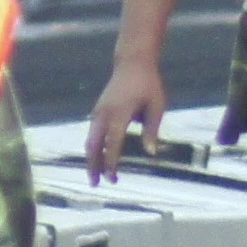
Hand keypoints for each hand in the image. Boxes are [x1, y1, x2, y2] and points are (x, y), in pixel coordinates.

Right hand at [86, 57, 169, 179]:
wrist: (132, 62)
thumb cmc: (148, 84)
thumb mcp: (156, 106)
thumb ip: (152, 130)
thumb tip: (151, 153)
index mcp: (119, 113)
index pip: (113, 143)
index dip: (111, 161)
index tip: (112, 177)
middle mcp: (104, 113)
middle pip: (93, 144)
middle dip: (93, 165)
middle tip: (96, 184)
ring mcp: (98, 111)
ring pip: (90, 140)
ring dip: (92, 158)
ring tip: (96, 176)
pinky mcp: (97, 110)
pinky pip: (92, 133)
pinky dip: (93, 148)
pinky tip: (98, 159)